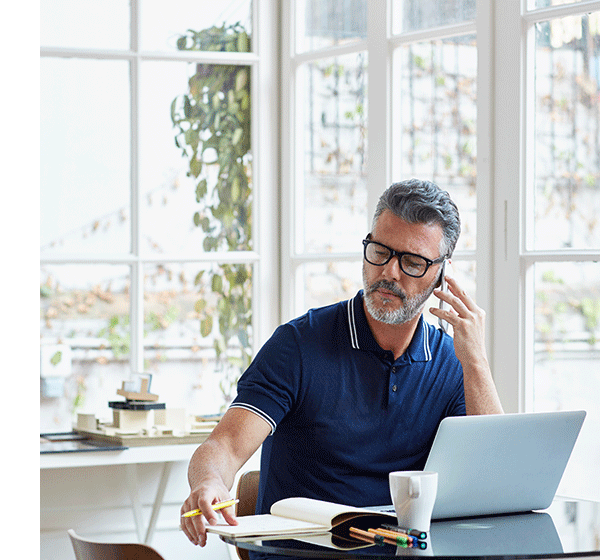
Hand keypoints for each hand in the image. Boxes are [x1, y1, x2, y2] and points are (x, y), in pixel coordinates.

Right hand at [180, 483, 237, 546]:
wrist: (206, 481)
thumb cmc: (215, 489)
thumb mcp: (225, 497)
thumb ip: (229, 511)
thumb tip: (234, 522)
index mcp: (205, 491)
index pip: (204, 502)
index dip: (208, 513)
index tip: (214, 523)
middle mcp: (194, 497)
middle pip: (194, 514)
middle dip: (199, 529)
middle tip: (204, 540)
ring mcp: (188, 503)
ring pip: (187, 520)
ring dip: (192, 533)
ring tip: (200, 542)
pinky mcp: (184, 510)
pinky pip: (183, 522)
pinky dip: (188, 532)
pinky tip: (194, 539)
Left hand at [430, 274, 502, 413]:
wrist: (475, 359)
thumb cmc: (470, 345)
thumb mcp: (467, 328)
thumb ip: (460, 317)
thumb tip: (450, 309)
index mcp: (478, 313)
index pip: (466, 297)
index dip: (457, 287)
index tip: (450, 280)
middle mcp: (476, 314)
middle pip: (463, 294)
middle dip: (453, 284)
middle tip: (445, 277)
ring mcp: (470, 320)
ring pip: (455, 302)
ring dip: (444, 295)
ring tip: (435, 292)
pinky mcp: (462, 326)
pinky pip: (448, 315)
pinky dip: (438, 311)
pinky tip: (432, 310)